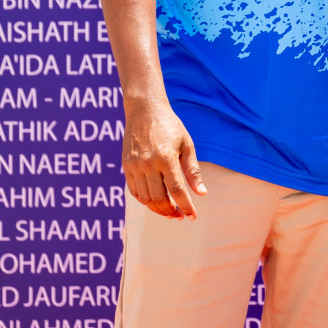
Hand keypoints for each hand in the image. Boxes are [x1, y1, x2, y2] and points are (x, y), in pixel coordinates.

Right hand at [122, 101, 207, 218]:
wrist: (145, 110)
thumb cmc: (170, 126)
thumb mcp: (186, 144)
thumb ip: (193, 170)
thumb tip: (201, 193)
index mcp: (166, 158)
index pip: (177, 190)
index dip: (186, 206)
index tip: (192, 216)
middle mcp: (148, 164)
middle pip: (159, 198)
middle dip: (171, 212)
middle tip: (180, 217)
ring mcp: (135, 166)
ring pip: (145, 198)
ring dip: (158, 209)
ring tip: (169, 212)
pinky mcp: (126, 166)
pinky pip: (134, 191)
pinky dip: (144, 201)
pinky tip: (155, 202)